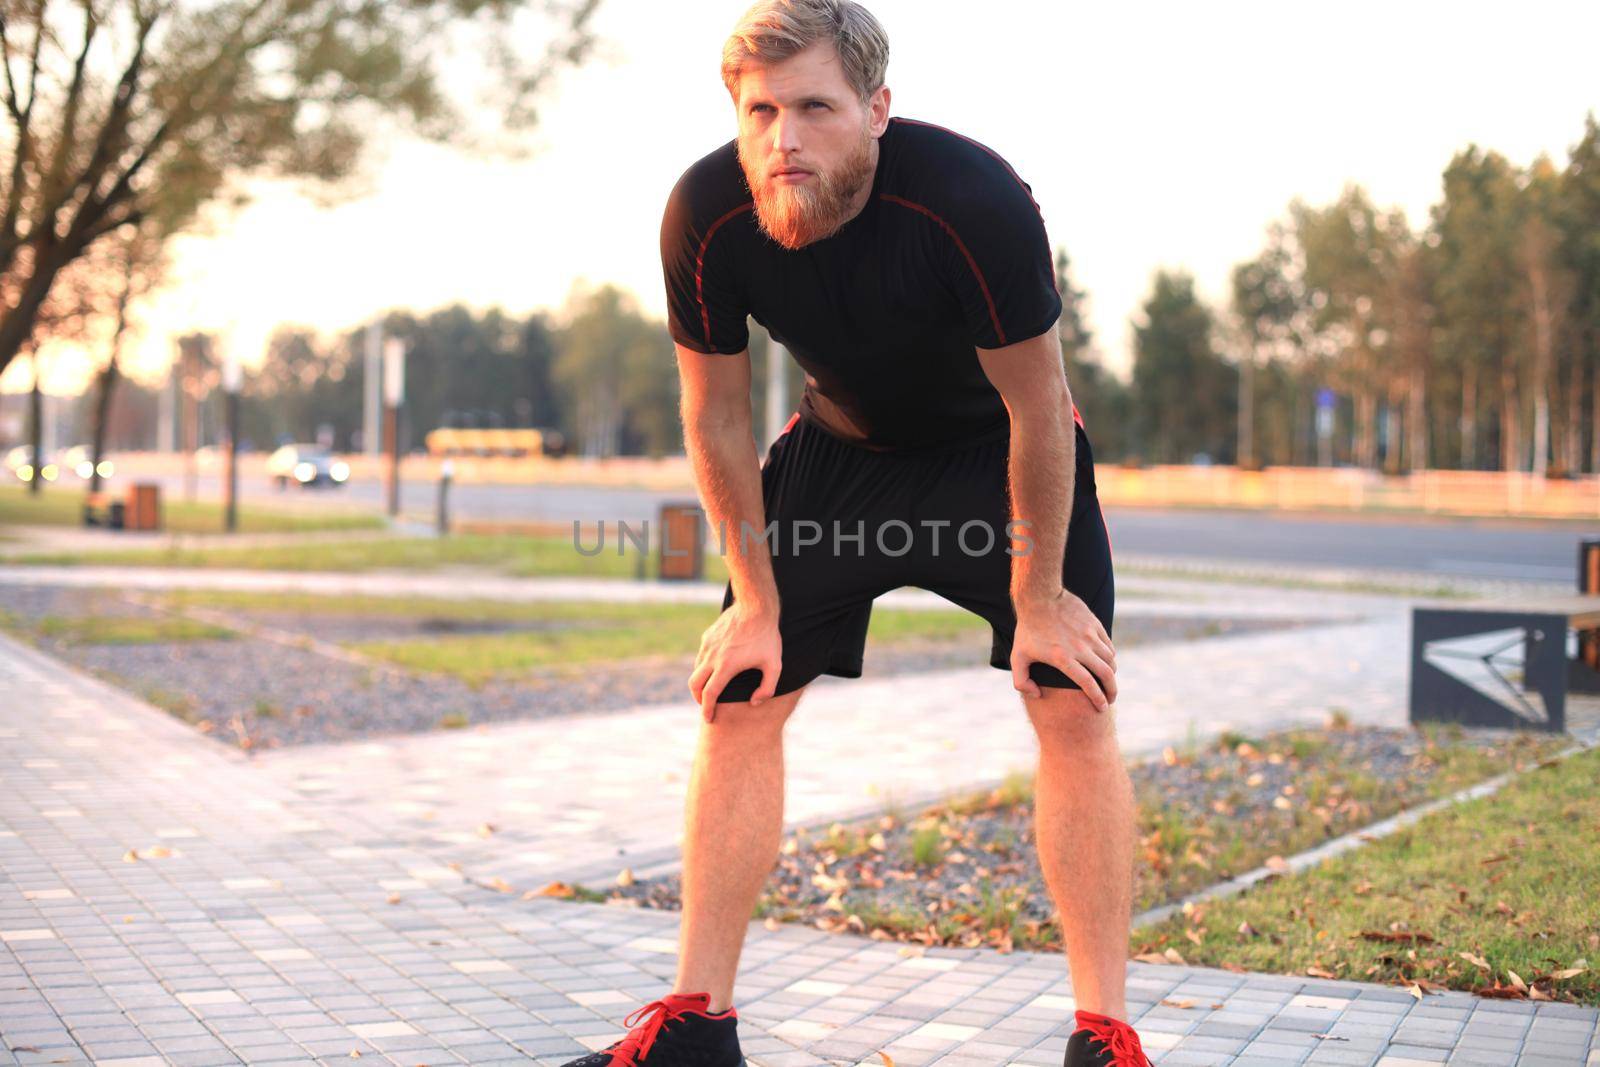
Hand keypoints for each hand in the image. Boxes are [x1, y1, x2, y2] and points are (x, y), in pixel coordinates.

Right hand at [688, 600, 781, 722]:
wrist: (755, 606)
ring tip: (712, 687)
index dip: (707, 710)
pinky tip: (716, 667)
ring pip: (696, 669)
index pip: (709, 695)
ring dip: (700, 682)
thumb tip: (753, 702)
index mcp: (726, 667)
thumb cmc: (768, 637)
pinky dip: (704, 666)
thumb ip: (767, 689)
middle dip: (697, 698)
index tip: (709, 719)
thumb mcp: (775, 665)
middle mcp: (712, 657)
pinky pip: (701, 655)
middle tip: (706, 705)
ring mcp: (708, 645)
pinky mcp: (708, 635)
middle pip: (694, 684)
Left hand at [1010, 587, 1116, 708]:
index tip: (1102, 707)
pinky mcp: (1094, 624)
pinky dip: (1110, 656)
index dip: (1097, 699)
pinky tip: (1105, 661)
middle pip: (1106, 674)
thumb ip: (1021, 681)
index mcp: (1063, 659)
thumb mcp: (1016, 656)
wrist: (1039, 596)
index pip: (1088, 684)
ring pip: (1110, 660)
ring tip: (1107, 680)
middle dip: (1112, 691)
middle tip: (1111, 699)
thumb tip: (1036, 695)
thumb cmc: (1027, 628)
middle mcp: (1080, 648)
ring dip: (1111, 673)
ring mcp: (1089, 635)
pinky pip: (1109, 645)